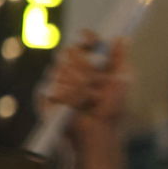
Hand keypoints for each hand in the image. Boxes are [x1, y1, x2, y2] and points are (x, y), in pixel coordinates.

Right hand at [44, 32, 130, 148]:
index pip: (85, 42)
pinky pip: (55, 86)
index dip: (87, 38)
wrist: (98, 132)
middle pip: (70, 52)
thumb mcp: (121, 82)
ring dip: (80, 86)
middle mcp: (72, 67)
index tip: (91, 41)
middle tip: (97, 82)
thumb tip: (122, 37)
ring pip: (62, 69)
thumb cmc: (111, 109)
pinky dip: (70, 96)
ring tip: (90, 100)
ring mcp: (57, 79)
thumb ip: (120, 59)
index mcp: (90, 61)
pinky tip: (77, 106)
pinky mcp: (45, 93)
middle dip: (85, 66)